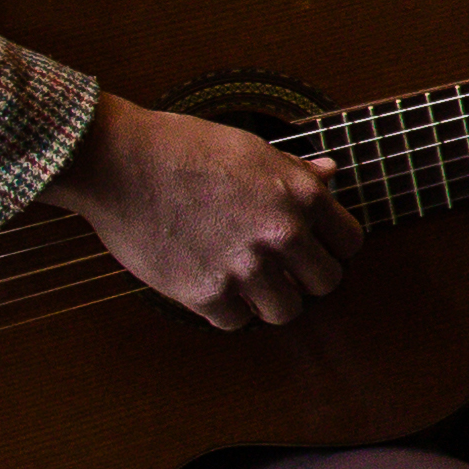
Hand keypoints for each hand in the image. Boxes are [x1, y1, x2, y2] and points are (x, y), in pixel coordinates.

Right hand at [47, 95, 361, 330]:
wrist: (119, 161)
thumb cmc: (183, 147)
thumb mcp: (251, 148)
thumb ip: (294, 171)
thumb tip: (329, 173)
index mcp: (301, 194)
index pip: (349, 243)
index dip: (330, 248)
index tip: (310, 249)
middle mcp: (281, 233)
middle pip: (325, 283)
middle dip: (305, 278)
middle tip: (280, 270)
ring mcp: (245, 266)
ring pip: (286, 311)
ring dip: (269, 300)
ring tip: (248, 283)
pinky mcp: (205, 291)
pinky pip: (235, 322)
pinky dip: (226, 310)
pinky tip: (213, 286)